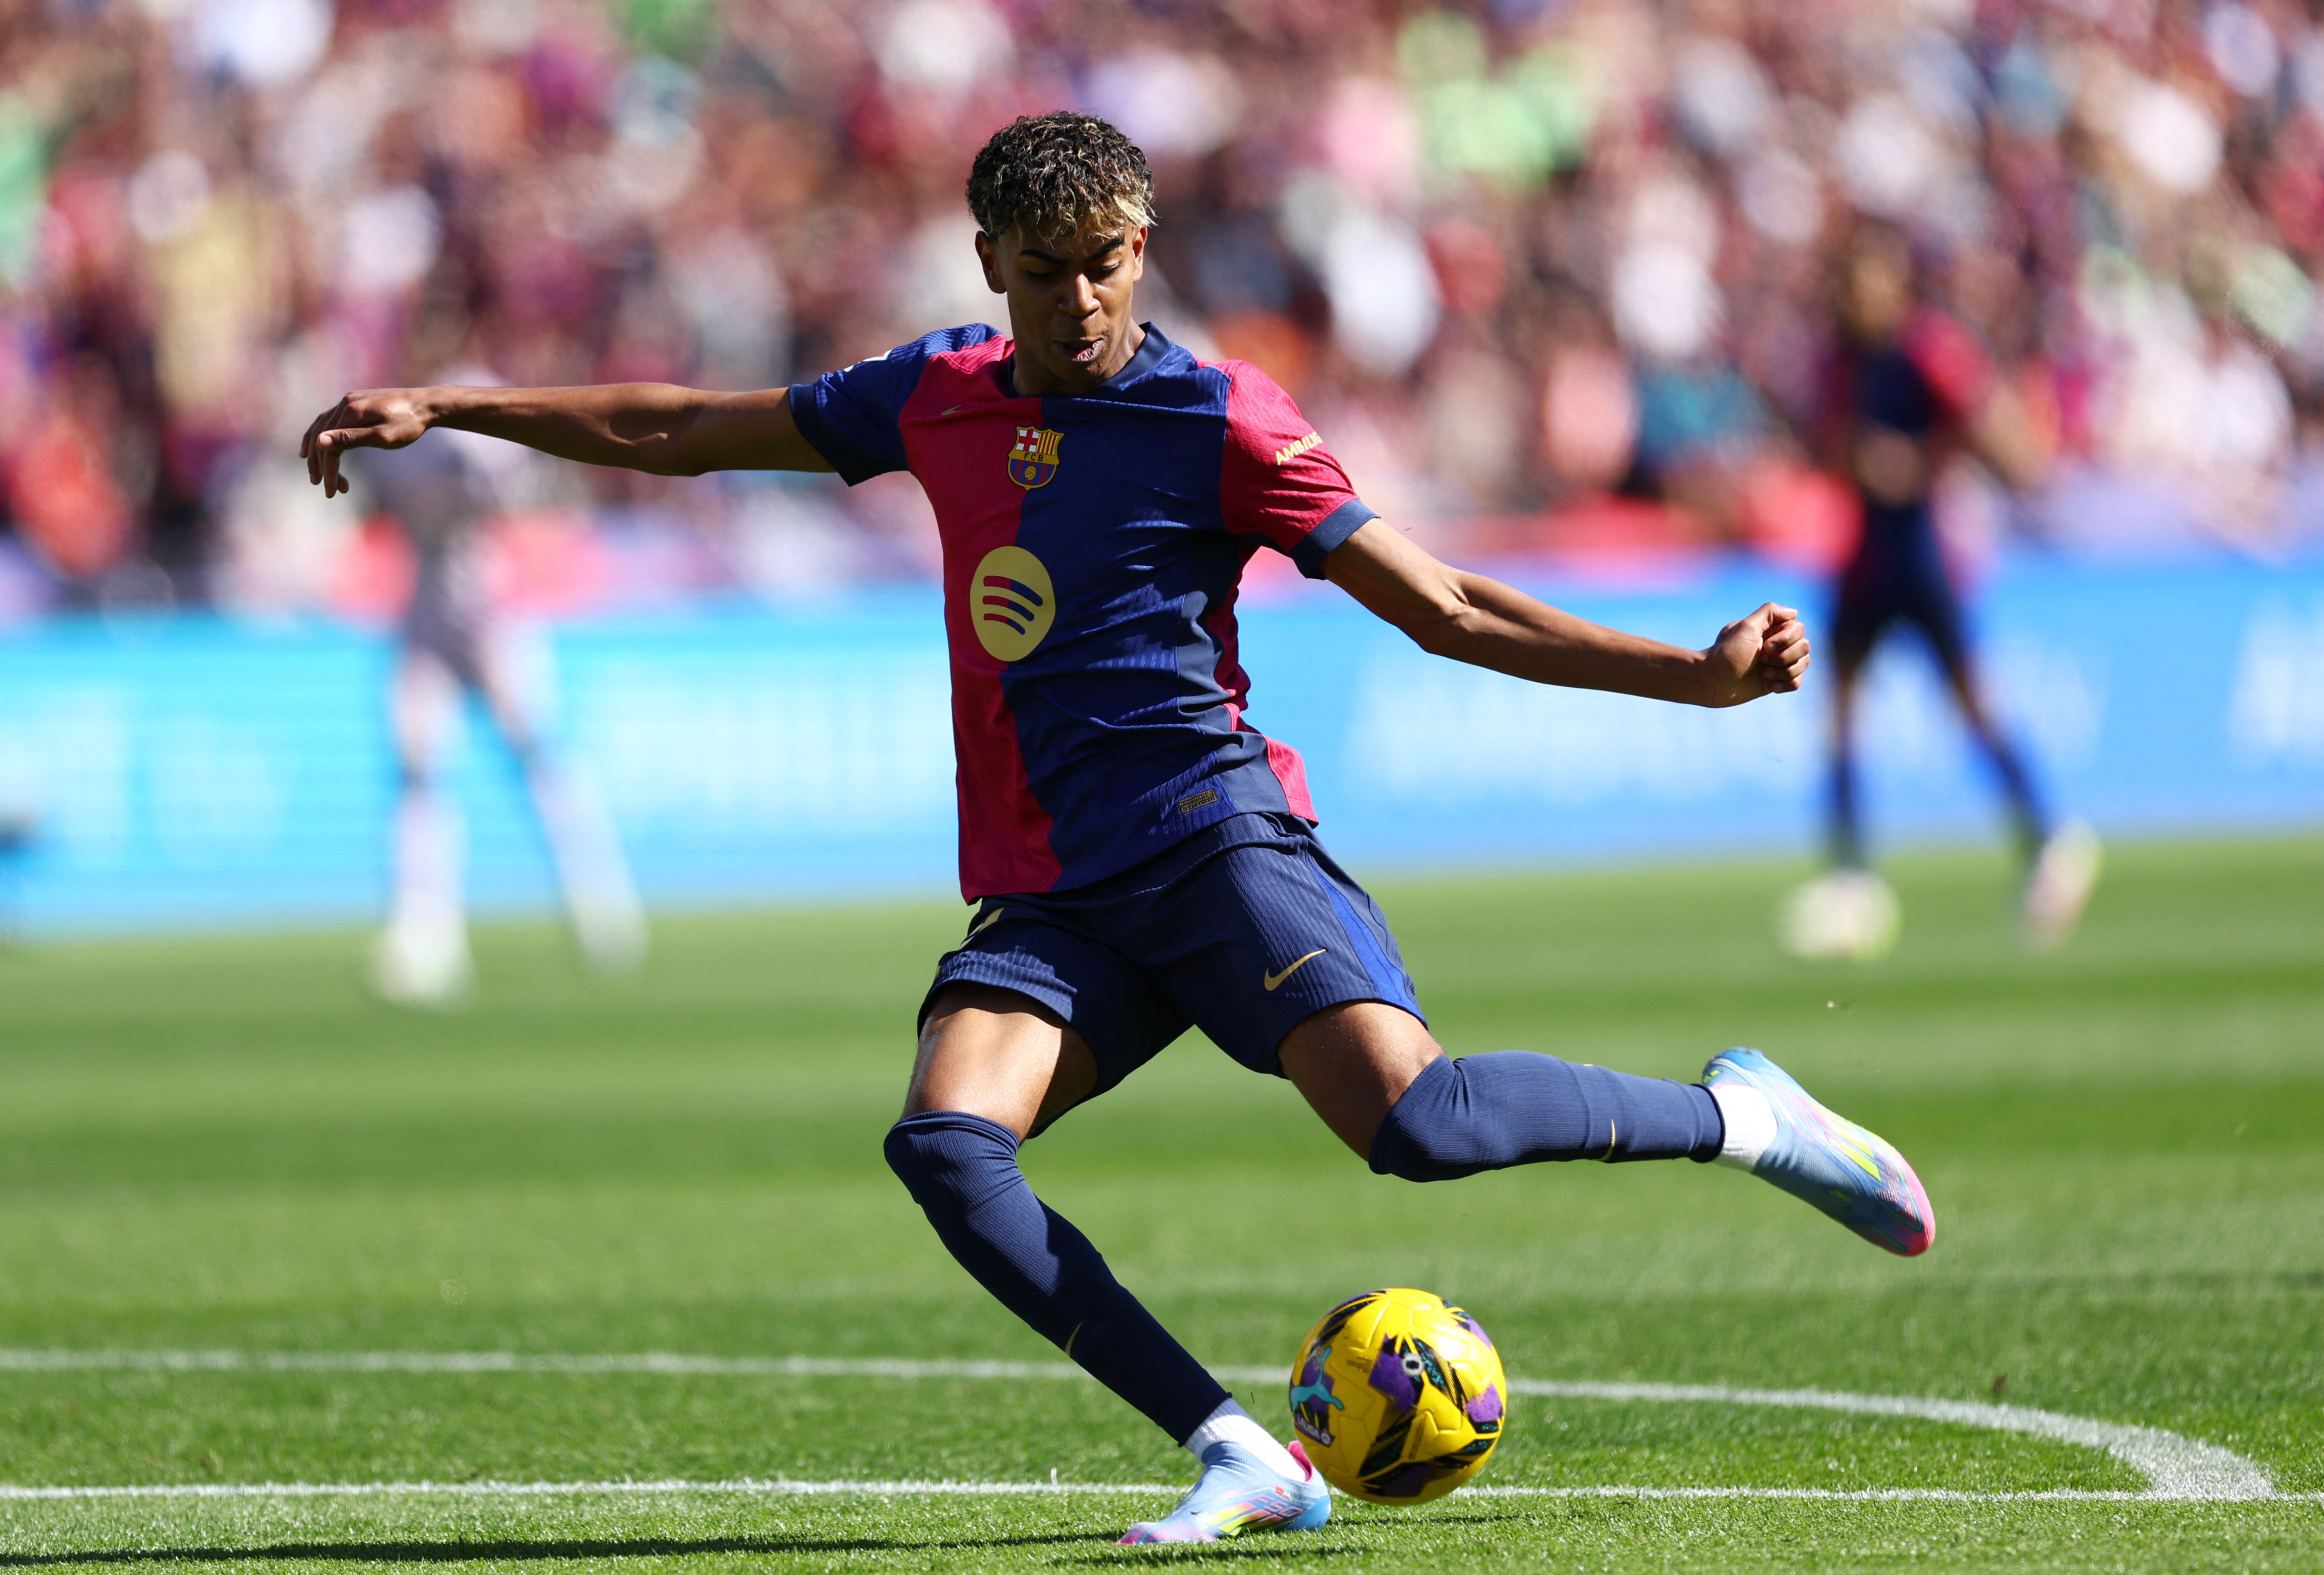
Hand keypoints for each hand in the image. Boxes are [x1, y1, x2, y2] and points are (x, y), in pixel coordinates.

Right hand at [300, 389, 432, 496]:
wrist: (427, 404)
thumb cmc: (409, 424)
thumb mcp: (383, 436)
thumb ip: (351, 439)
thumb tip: (319, 441)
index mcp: (351, 412)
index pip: (329, 446)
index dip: (328, 471)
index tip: (332, 492)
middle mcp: (346, 403)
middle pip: (321, 436)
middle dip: (320, 464)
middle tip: (324, 487)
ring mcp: (350, 400)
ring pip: (323, 427)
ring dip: (318, 451)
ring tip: (317, 473)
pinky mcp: (356, 401)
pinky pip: (330, 419)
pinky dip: (323, 434)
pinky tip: (321, 444)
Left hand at [1702, 602, 1809, 705]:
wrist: (1713, 682)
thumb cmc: (1727, 654)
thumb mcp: (1745, 627)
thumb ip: (1769, 613)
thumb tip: (1794, 612)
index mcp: (1770, 629)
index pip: (1798, 628)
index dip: (1787, 639)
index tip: (1765, 646)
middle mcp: (1777, 644)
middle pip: (1804, 646)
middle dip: (1785, 656)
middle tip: (1762, 661)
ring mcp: (1777, 663)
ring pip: (1803, 663)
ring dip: (1785, 670)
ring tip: (1765, 673)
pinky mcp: (1776, 680)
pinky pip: (1797, 681)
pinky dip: (1787, 683)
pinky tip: (1772, 686)